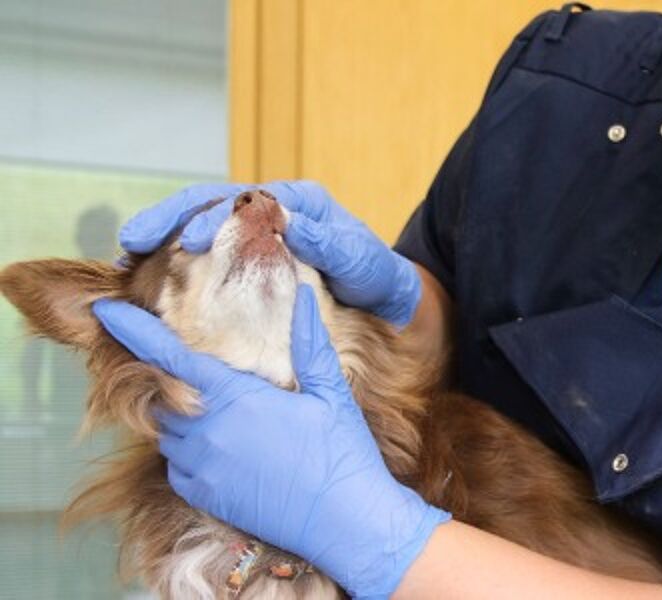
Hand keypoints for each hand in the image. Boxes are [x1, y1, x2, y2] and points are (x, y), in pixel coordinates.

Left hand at [92, 285, 449, 598]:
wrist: (343, 521)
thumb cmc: (343, 454)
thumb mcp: (332, 393)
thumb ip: (310, 343)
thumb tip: (306, 296)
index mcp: (236, 398)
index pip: (168, 356)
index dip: (133, 330)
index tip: (105, 310)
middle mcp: (207, 431)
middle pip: (160, 395)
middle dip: (168, 382)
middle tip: (198, 378)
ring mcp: (201, 467)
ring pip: (165, 432)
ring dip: (180, 418)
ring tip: (220, 417)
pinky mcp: (202, 495)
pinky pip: (175, 465)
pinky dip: (189, 453)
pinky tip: (225, 452)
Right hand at [119, 180, 421, 327]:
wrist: (383, 299)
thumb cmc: (373, 275)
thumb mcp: (358, 259)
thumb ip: (328, 243)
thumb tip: (288, 222)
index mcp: (297, 200)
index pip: (244, 199)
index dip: (212, 217)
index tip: (189, 243)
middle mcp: (271, 209)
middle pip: (210, 203)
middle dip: (170, 218)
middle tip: (134, 241)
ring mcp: (256, 234)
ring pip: (200, 224)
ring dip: (164, 237)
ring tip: (129, 257)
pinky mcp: (247, 259)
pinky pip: (208, 254)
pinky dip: (178, 261)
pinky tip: (150, 277)